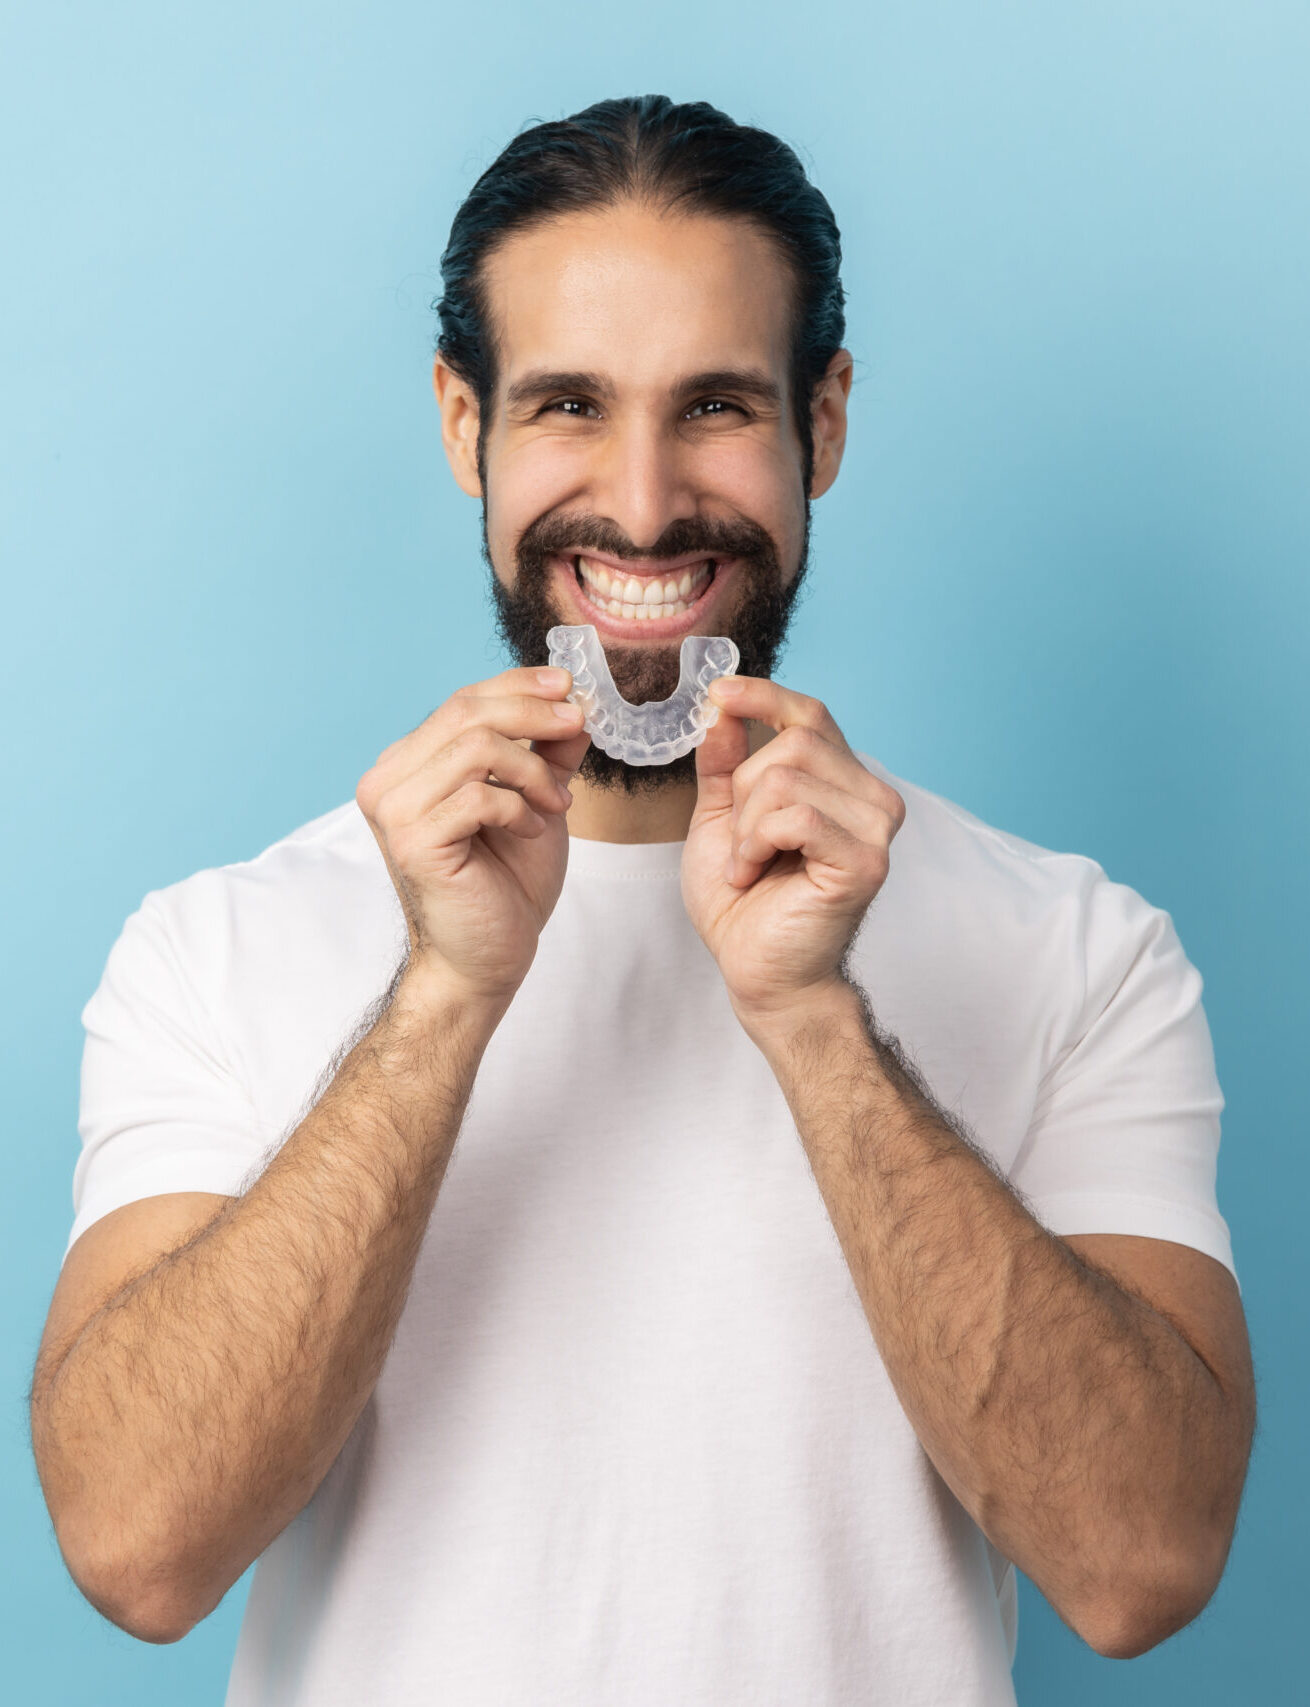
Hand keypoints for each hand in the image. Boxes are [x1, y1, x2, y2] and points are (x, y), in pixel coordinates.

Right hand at [355, 666, 590, 1005]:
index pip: (462, 701)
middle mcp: (388, 781)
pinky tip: (531, 830)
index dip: (518, 685)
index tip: (568, 687)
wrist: (489, 959)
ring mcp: (394, 811)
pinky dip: (519, 807)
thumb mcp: (534, 801)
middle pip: (466, 712)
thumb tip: (573, 706)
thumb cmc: (506, 884)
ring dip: (533, 770)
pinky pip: (479, 795)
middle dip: (534, 714)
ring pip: (476, 746)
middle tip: (577, 728)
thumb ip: (545, 753)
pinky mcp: (412, 842)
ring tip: (556, 804)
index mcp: (408, 765)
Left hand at [681, 676, 904, 1031]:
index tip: (718, 695)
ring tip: (748, 865)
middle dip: (743, 791)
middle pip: (792, 742)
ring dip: (745, 827)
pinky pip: (794, 816)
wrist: (759, 974)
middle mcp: (870, 797)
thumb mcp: (720, 817)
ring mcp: (875, 828)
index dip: (765, 695)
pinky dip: (755, 844)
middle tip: (741, 844)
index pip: (811, 715)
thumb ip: (725, 762)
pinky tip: (755, 874)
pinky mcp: (865, 861)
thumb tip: (722, 706)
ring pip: (786, 776)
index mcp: (841, 782)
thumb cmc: (744, 903)